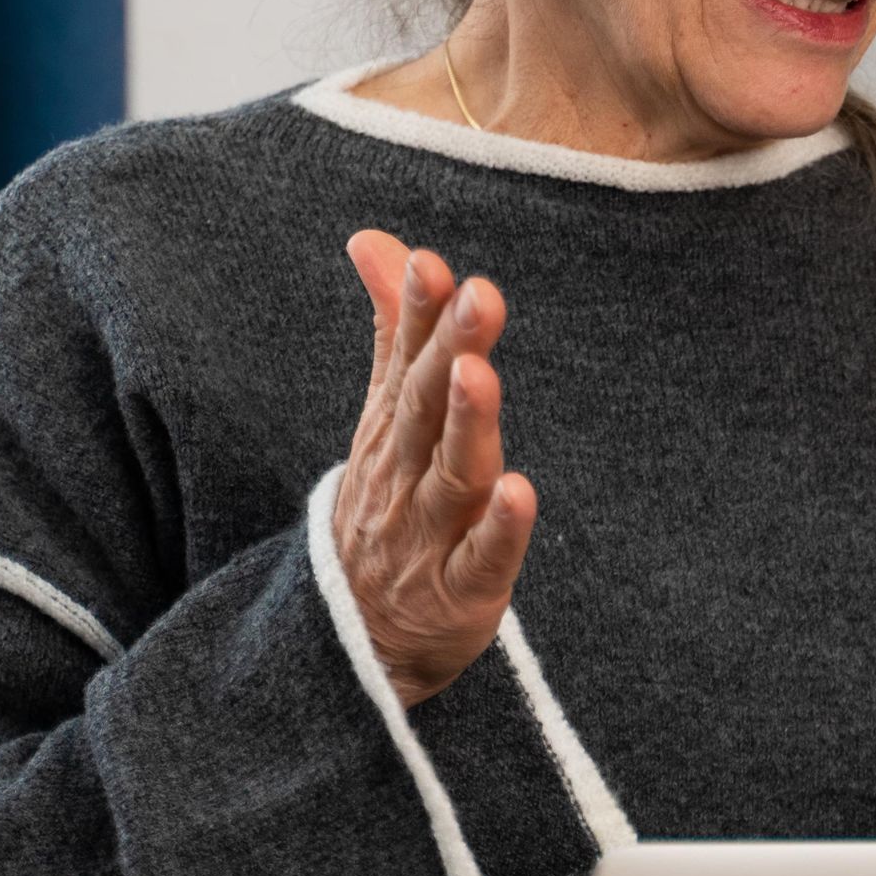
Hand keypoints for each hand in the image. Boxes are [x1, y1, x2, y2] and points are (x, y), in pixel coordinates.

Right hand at [334, 230, 537, 707]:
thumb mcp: (384, 417)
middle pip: (426, 407)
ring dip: (467, 423)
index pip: (405, 360)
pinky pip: (482, 559)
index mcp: (393, 429)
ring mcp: (430, 534)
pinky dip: (500, 530)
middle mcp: (406, 474)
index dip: (420, 311)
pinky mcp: (461, 590)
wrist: (355, 637)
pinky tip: (520, 493)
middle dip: (448, 348)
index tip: (435, 262)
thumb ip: (395, 330)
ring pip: (449, 474)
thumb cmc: (387, 507)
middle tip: (478, 294)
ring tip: (479, 372)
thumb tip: (376, 238)